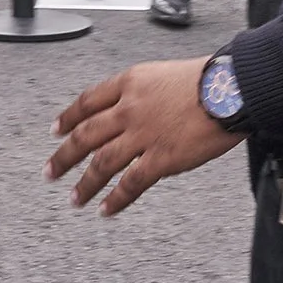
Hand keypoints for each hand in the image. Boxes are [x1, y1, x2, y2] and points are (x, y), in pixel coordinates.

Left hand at [46, 58, 243, 216]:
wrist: (232, 88)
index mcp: (130, 82)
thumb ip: (145, 92)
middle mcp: (129, 108)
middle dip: (64, 155)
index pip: (88, 101)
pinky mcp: (161, 159)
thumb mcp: (165, 73)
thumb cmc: (209, 78)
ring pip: (102, 163)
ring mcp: (143, 135)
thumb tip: (135, 107)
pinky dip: (116, 199)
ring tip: (75, 199)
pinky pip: (131, 184)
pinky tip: (105, 210)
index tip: (57, 129)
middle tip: (50, 171)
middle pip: (86, 135)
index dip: (69, 117)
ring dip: (85, 183)